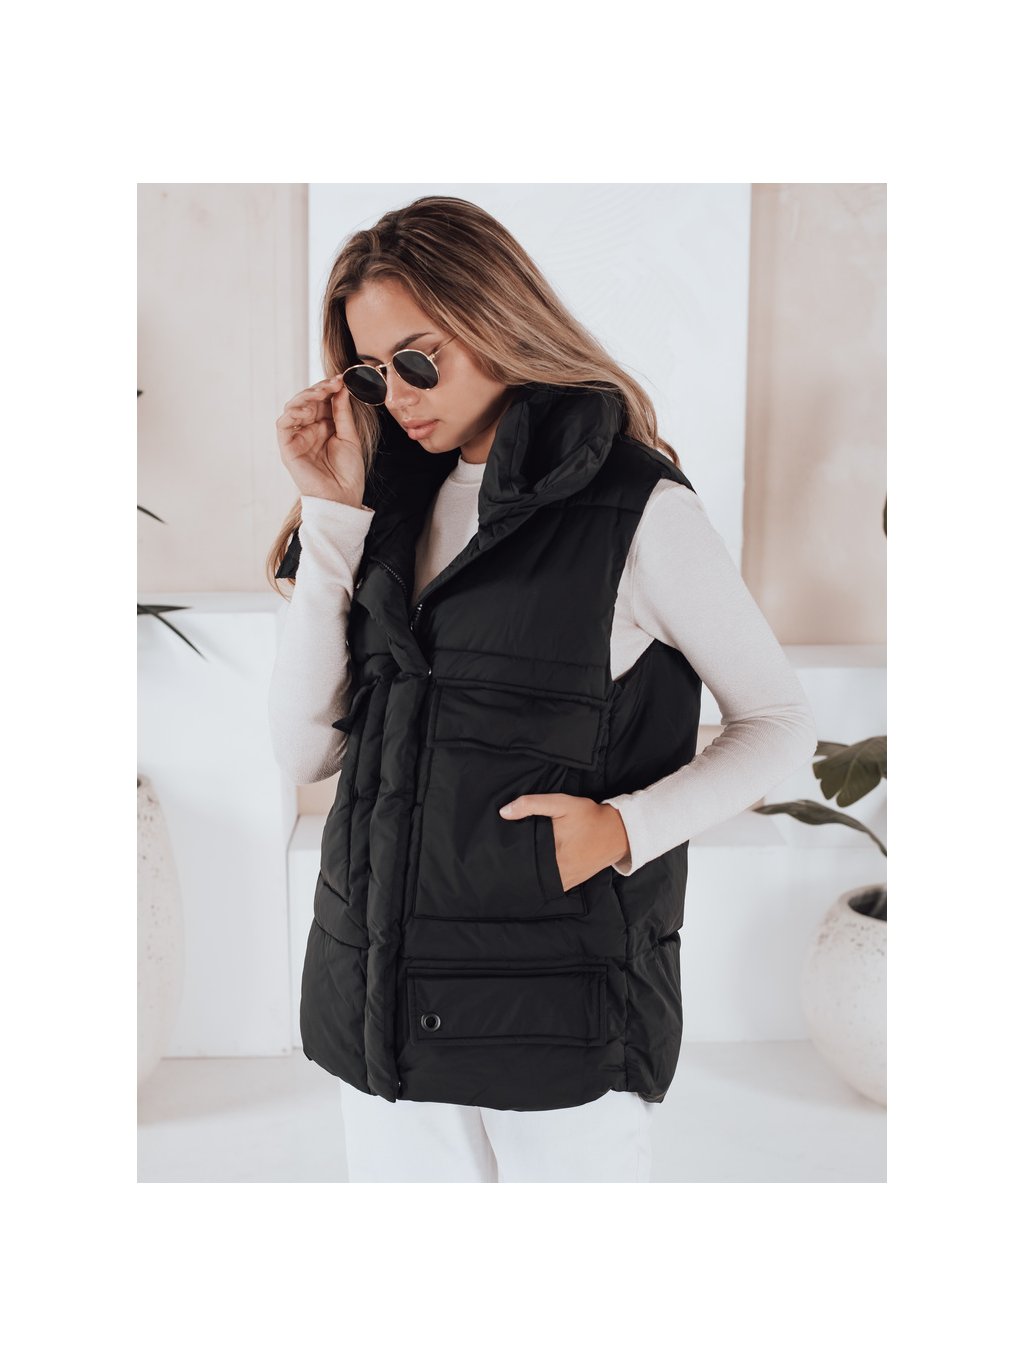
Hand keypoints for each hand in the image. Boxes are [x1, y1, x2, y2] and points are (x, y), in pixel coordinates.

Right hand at [275, 375, 365, 505]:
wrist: (343, 497)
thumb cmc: (348, 472)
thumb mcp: (349, 436)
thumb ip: (342, 412)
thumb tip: (341, 387)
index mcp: (323, 427)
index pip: (321, 400)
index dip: (328, 388)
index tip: (342, 380)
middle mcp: (308, 430)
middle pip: (306, 400)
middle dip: (319, 389)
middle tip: (333, 384)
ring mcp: (297, 438)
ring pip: (293, 408)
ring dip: (306, 396)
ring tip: (321, 393)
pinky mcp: (287, 448)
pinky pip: (283, 424)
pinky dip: (292, 413)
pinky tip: (306, 410)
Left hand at [498, 793, 629, 890]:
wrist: (618, 832)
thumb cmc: (588, 816)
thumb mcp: (561, 804)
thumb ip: (532, 805)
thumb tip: (504, 812)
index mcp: (552, 852)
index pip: (521, 859)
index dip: (508, 858)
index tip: (496, 854)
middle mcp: (558, 870)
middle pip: (528, 873)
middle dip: (515, 868)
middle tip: (501, 862)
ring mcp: (566, 879)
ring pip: (538, 882)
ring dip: (528, 876)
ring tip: (513, 869)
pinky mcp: (572, 882)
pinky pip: (551, 886)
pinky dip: (542, 881)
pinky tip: (534, 874)